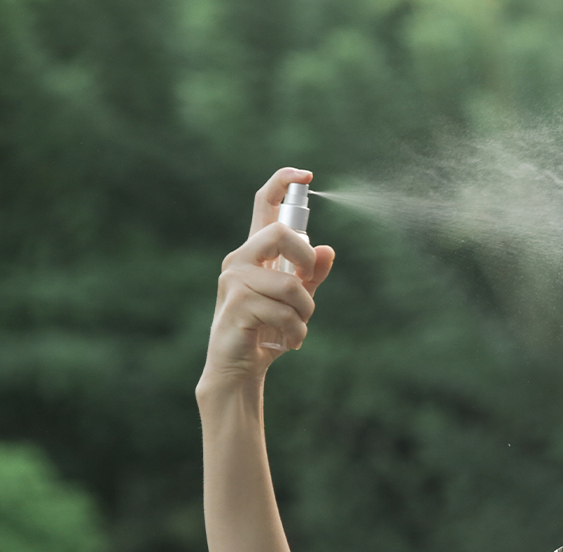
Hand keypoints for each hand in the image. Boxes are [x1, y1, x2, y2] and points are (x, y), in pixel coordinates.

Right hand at [200, 168, 335, 387]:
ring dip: (305, 313)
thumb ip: (312, 274)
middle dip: (306, 262)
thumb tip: (328, 249)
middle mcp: (240, 259)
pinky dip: (296, 332)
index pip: (263, 205)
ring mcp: (234, 281)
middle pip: (282, 235)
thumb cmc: (268, 329)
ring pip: (290, 285)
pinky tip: (288, 343)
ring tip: (297, 328)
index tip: (305, 173)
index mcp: (255, 252)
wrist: (240, 367)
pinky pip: (283, 312)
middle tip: (307, 287)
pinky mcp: (235, 306)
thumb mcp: (298, 299)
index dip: (282, 182)